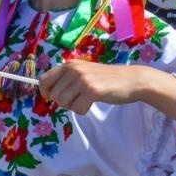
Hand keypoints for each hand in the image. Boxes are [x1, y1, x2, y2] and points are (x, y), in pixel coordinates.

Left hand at [38, 60, 175, 119]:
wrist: (131, 80)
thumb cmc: (106, 79)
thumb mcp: (83, 73)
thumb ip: (67, 79)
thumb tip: (47, 92)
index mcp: (69, 65)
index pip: (44, 80)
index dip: (46, 92)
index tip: (52, 98)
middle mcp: (73, 70)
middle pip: (54, 95)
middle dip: (64, 102)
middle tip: (78, 99)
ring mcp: (82, 80)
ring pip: (64, 103)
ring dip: (74, 106)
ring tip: (86, 100)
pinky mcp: (92, 90)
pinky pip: (77, 109)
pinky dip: (83, 110)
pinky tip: (92, 103)